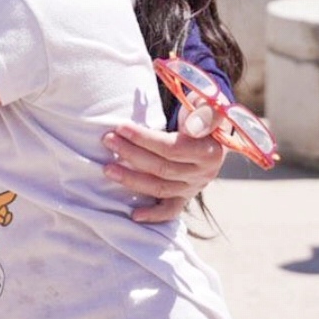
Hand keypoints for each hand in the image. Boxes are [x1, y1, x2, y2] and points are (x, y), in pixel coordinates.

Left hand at [102, 121, 226, 222]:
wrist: (211, 129)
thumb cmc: (202, 112)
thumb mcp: (208, 103)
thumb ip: (205, 112)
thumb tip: (192, 128)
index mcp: (209, 150)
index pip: (172, 148)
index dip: (144, 139)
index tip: (120, 127)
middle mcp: (203, 172)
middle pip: (162, 168)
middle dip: (131, 154)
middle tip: (107, 140)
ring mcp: (193, 187)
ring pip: (160, 188)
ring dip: (132, 179)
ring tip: (107, 168)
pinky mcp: (185, 196)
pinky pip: (170, 210)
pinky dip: (153, 215)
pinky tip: (134, 215)